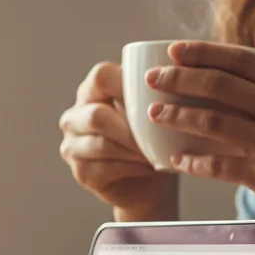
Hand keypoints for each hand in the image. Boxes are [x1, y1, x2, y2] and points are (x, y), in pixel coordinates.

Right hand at [59, 61, 178, 220]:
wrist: (150, 181)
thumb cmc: (153, 137)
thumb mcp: (156, 108)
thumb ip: (157, 91)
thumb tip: (181, 74)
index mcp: (92, 91)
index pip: (101, 76)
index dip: (127, 84)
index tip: (155, 96)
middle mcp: (75, 116)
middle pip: (96, 115)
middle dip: (132, 127)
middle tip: (159, 134)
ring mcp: (73, 146)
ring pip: (101, 144)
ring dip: (134, 149)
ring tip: (158, 151)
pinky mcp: (81, 173)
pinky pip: (106, 169)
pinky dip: (133, 167)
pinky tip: (150, 166)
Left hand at [145, 41, 254, 254]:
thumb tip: (224, 79)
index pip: (241, 60)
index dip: (203, 53)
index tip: (174, 50)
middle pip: (220, 85)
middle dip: (179, 79)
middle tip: (154, 78)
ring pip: (212, 120)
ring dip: (177, 115)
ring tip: (155, 114)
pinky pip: (217, 165)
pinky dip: (192, 161)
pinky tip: (175, 159)